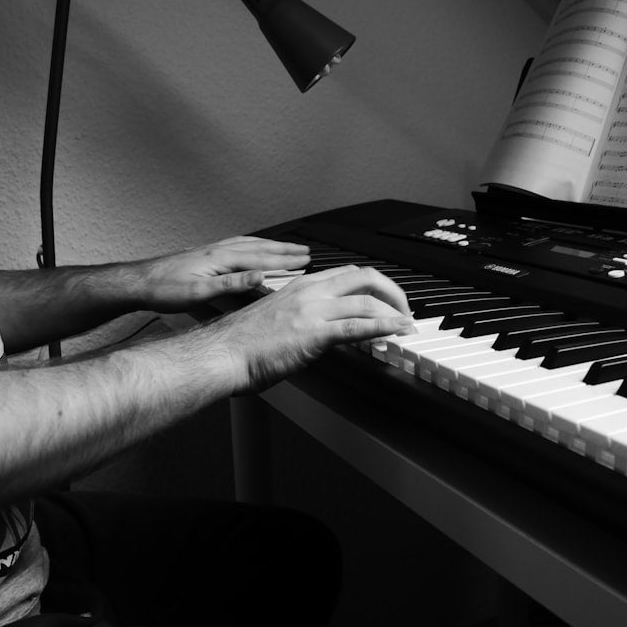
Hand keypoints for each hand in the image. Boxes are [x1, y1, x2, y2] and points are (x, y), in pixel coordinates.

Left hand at [136, 236, 310, 311]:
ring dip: (271, 246)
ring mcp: (211, 250)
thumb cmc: (163, 290)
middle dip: (284, 250)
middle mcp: (218, 250)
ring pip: (249, 244)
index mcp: (220, 259)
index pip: (261, 259)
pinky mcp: (205, 254)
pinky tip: (254, 249)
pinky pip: (237, 245)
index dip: (285, 261)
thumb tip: (258, 277)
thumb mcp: (199, 292)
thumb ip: (230, 284)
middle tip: (305, 251)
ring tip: (287, 248)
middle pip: (259, 247)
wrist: (137, 282)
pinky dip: (253, 245)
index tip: (304, 261)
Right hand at [209, 265, 415, 392]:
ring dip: (394, 313)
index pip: (348, 273)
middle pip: (365, 277)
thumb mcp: (277, 318)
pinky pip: (358, 325)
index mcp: (300, 285)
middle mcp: (309, 291)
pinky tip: (398, 331)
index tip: (386, 299)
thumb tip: (319, 329)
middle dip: (393, 292)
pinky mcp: (313, 333)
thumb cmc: (239, 343)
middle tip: (404, 310)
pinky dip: (385, 326)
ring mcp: (312, 310)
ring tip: (406, 327)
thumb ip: (301, 316)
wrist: (220, 354)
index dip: (374, 285)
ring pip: (367, 300)